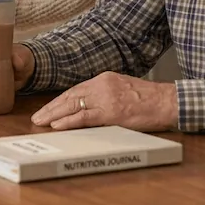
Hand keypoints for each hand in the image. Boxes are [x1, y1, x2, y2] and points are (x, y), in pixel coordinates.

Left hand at [29, 71, 177, 131]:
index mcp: (104, 79)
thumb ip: (105, 94)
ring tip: (40, 122)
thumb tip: (88, 106)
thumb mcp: (123, 89)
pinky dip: (68, 121)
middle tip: (37, 117)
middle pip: (70, 96)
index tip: (48, 108)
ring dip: (54, 114)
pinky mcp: (111, 112)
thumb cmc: (149, 99)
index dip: (59, 100)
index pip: (75, 89)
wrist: (167, 102)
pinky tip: (57, 125)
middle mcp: (102, 85)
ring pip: (73, 105)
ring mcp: (106, 98)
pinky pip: (84, 117)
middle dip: (51, 107)